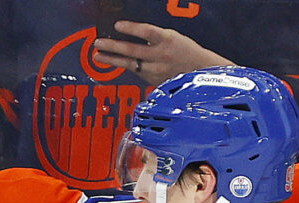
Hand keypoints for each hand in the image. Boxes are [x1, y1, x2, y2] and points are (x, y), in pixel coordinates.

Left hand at [91, 22, 232, 86]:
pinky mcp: (153, 79)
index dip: (130, 28)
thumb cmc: (186, 51)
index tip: (117, 25)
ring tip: (98, 55)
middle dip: (112, 46)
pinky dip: (123, 66)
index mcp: (167, 40)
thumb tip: (131, 34)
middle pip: (132, 49)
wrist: (200, 71)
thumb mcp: (173, 37)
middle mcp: (160, 55)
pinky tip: (113, 63)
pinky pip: (134, 71)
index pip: (146, 32)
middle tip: (99, 42)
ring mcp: (155, 69)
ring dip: (111, 59)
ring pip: (129, 64)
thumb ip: (154, 37)